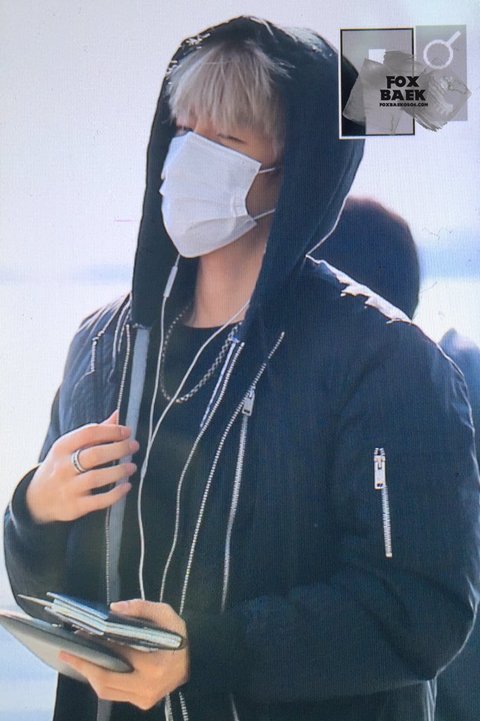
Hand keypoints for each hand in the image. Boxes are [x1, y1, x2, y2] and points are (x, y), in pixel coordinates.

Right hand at [26, 411, 137, 523]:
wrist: (37, 499)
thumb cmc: (61, 466)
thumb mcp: (70, 447)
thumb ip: (94, 432)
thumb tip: (117, 415)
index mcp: (62, 447)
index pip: (88, 433)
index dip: (111, 431)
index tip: (127, 432)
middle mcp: (63, 467)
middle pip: (94, 455)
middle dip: (118, 448)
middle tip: (134, 446)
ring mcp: (68, 488)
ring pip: (96, 478)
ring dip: (119, 471)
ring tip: (132, 466)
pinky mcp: (75, 507)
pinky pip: (98, 501)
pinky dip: (116, 494)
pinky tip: (127, 486)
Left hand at [60, 600, 188, 709]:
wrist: (199, 662)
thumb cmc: (181, 637)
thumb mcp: (167, 615)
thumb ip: (141, 608)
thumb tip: (114, 609)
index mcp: (154, 665)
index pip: (119, 654)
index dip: (98, 643)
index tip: (83, 632)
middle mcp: (147, 687)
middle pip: (105, 680)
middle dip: (84, 665)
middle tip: (67, 651)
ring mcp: (144, 699)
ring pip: (106, 691)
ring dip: (89, 674)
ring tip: (75, 657)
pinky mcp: (142, 703)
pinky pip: (114, 694)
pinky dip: (101, 680)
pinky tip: (94, 666)